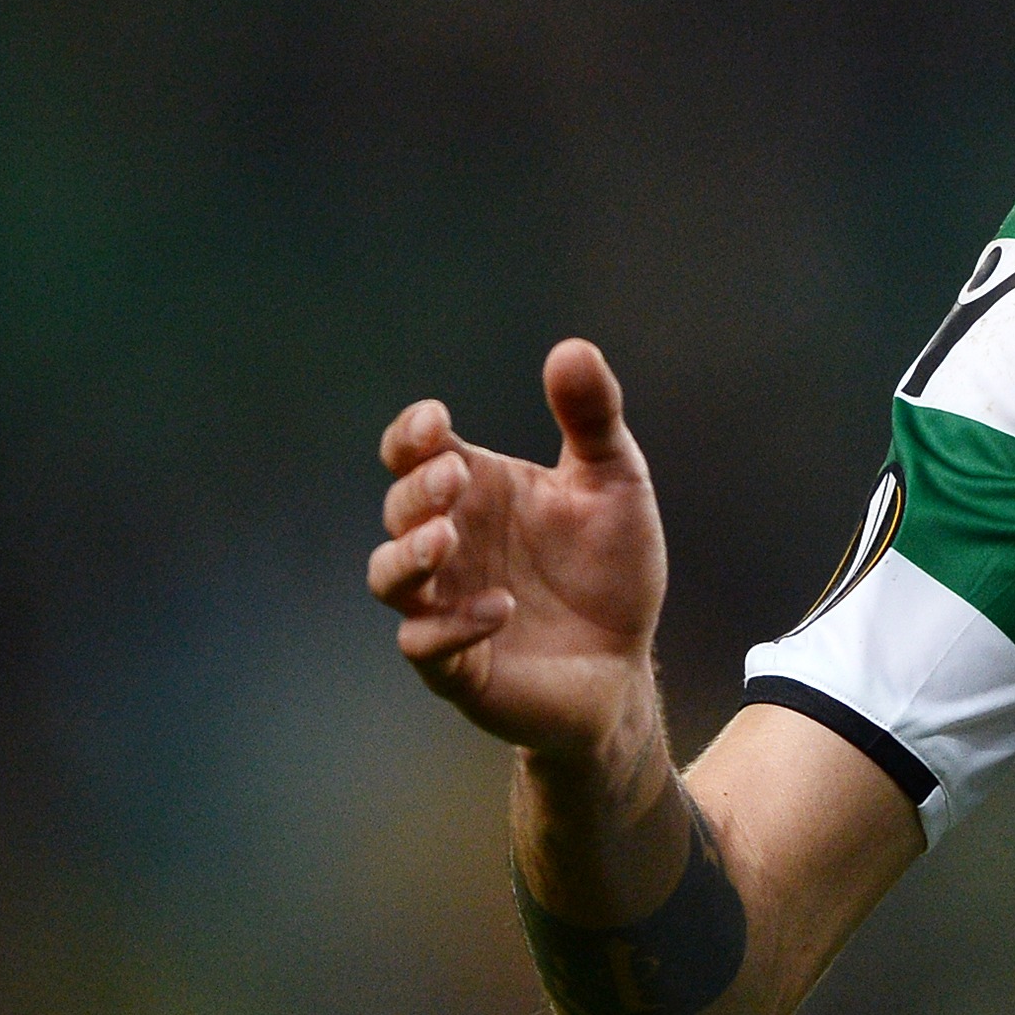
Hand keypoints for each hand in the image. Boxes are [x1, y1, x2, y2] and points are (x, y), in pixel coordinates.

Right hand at [369, 338, 667, 762]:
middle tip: (455, 476)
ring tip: (445, 538)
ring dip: (407, 555)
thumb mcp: (616, 485)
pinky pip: (425, 646)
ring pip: (388, 578)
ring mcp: (444, 604)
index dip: (410, 435)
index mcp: (475, 492)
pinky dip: (453, 625)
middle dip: (416, 490)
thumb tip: (572, 348)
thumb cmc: (611, 571)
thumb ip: (593, 419)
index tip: (434, 421)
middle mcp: (448, 544)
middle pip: (398, 508)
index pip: (413, 453)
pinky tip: (502, 608)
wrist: (627, 664)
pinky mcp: (457, 665)